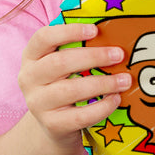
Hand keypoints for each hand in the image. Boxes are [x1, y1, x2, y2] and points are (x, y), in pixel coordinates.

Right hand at [17, 23, 130, 147]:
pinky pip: (80, 115)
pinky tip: (116, 99)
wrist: (54, 125)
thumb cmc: (65, 84)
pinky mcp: (52, 124)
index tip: (95, 29)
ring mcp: (38, 103)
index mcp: (32, 56)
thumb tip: (115, 31)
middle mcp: (29, 78)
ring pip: (70, 90)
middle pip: (60, 63)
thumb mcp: (64, 64)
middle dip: (94, 57)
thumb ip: (79, 48)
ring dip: (103, 83)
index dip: (68, 31)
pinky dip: (101, 107)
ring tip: (125, 80)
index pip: (43, 37)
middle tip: (119, 54)